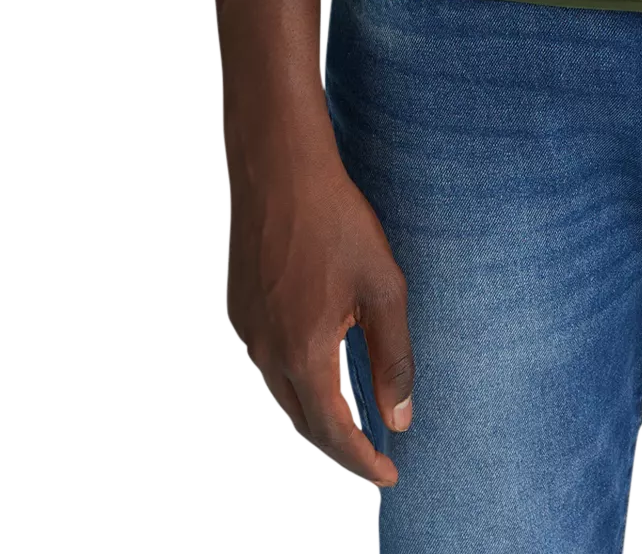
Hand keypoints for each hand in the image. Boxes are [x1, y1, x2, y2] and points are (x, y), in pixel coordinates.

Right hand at [226, 124, 413, 484]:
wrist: (279, 167)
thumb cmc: (337, 221)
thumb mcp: (383, 288)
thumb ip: (393, 357)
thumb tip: (400, 419)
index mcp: (301, 353)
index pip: (333, 433)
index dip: (363, 460)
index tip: (391, 474)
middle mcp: (265, 350)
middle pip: (304, 421)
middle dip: (340, 445)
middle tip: (376, 456)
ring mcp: (246, 328)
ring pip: (283, 391)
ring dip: (318, 413)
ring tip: (354, 420)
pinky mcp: (240, 306)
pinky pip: (269, 359)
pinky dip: (297, 378)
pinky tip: (321, 367)